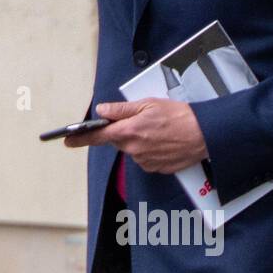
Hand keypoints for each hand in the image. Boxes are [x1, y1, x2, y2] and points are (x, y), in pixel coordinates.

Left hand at [63, 99, 208, 173]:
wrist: (205, 134)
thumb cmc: (180, 116)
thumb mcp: (148, 104)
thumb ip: (121, 109)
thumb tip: (102, 110)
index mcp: (129, 131)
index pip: (98, 136)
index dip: (80, 138)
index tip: (67, 140)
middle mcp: (134, 149)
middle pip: (118, 140)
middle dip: (124, 131)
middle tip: (143, 121)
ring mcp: (145, 161)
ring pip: (132, 149)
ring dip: (139, 140)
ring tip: (158, 130)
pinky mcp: (156, 168)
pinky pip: (145, 158)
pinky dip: (150, 149)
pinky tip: (163, 141)